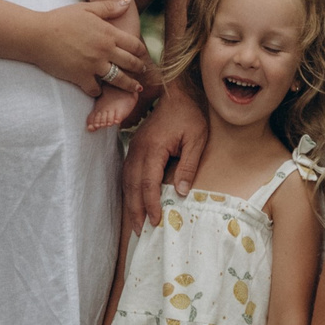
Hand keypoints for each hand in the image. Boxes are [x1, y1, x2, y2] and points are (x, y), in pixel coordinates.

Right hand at [35, 0, 150, 99]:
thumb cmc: (61, 19)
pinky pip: (96, 89)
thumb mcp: (86, 8)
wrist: (38, 35)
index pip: (134, 44)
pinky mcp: (81, 77)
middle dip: (139, 69)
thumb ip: (108, 7)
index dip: (141, 51)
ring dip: (128, 85)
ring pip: (118, 79)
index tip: (143, 55)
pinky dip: (99, 91)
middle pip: (130, 63)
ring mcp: (94, 65)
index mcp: (108, 33)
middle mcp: (104, 50)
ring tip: (135, 89)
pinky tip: (100, 90)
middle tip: (142, 72)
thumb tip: (127, 2)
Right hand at [124, 85, 210, 229]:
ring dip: (130, 202)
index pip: (148, 183)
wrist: (176, 93)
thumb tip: (181, 192)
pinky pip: (127, 173)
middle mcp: (138, 149)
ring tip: (135, 222)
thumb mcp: (197, 139)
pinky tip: (133, 202)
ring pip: (126, 180)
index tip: (155, 221)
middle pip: (132, 185)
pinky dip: (129, 190)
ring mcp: (134, 147)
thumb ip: (189, 165)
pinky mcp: (135, 147)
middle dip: (135, 210)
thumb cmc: (189, 115)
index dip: (150, 204)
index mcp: (153, 148)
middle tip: (139, 231)